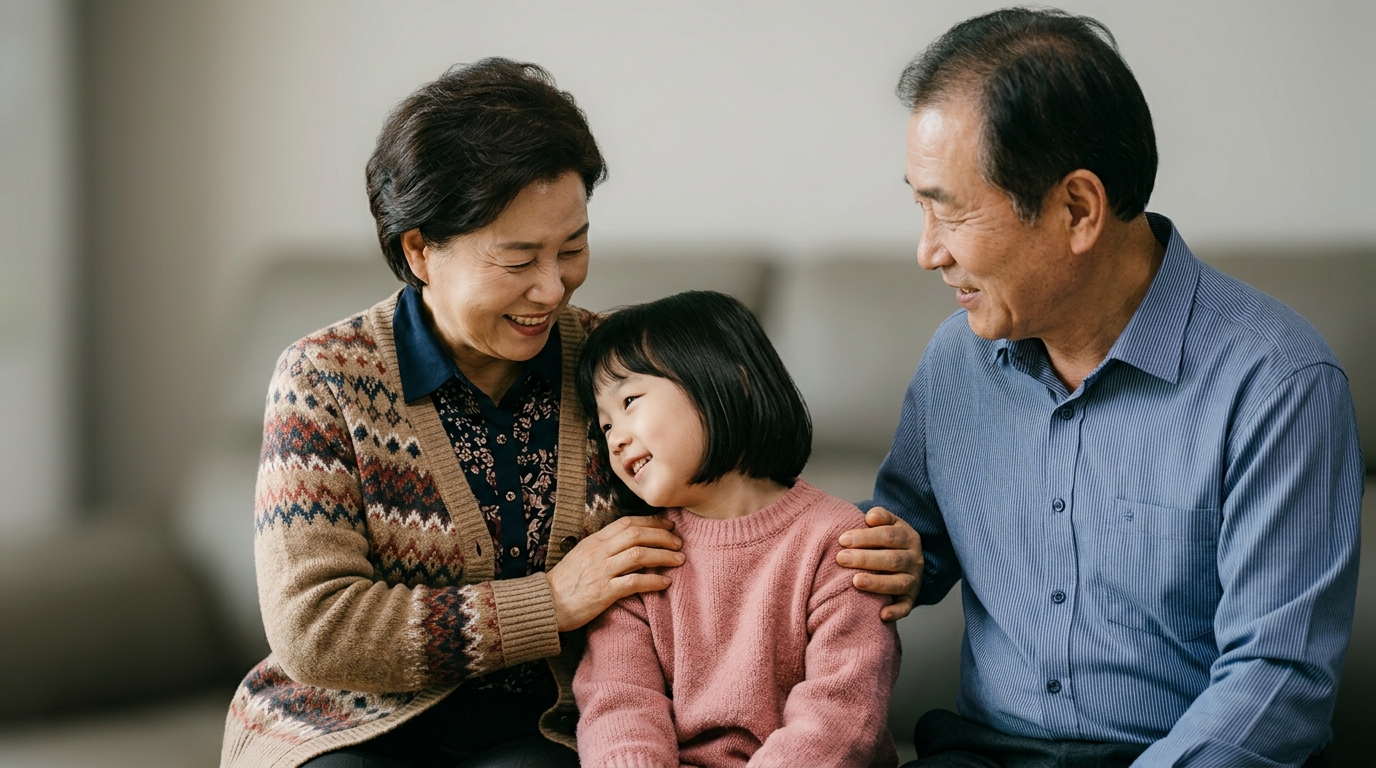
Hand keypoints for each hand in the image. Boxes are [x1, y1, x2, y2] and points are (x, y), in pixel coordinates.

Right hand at [547, 515, 684, 631]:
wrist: (546, 605)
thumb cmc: (565, 583)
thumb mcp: (581, 556)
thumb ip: (603, 547)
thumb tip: (629, 542)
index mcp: (594, 541)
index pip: (627, 523)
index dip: (651, 522)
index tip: (668, 526)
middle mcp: (598, 552)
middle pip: (636, 535)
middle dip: (662, 536)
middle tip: (678, 543)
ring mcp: (601, 571)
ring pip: (638, 555)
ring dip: (663, 556)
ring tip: (679, 560)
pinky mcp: (603, 592)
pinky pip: (634, 582)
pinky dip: (653, 581)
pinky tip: (666, 582)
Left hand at [836, 507, 922, 620]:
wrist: (904, 559)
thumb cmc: (885, 540)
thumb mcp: (888, 524)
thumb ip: (880, 516)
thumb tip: (870, 517)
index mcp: (909, 537)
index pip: (889, 536)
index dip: (865, 537)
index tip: (842, 539)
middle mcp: (915, 559)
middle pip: (892, 559)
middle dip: (865, 559)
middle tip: (841, 558)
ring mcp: (914, 580)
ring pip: (898, 583)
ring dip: (877, 583)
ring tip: (855, 581)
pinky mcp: (910, 599)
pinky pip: (906, 607)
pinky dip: (895, 612)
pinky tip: (881, 614)